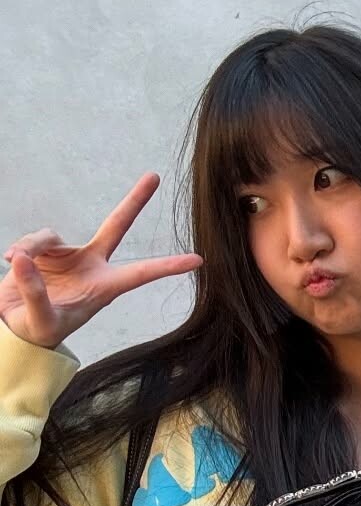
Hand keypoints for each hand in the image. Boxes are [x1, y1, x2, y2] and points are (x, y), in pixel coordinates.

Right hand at [0, 174, 201, 349]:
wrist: (15, 326)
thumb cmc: (39, 330)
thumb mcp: (41, 320)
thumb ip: (35, 293)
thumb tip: (22, 260)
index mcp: (104, 287)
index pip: (141, 274)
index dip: (167, 266)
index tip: (198, 260)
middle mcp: (91, 265)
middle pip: (116, 225)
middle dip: (134, 200)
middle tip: (154, 176)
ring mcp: (69, 255)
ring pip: (50, 235)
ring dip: (32, 247)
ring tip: (18, 266)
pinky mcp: (45, 250)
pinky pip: (33, 239)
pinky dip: (21, 248)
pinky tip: (10, 261)